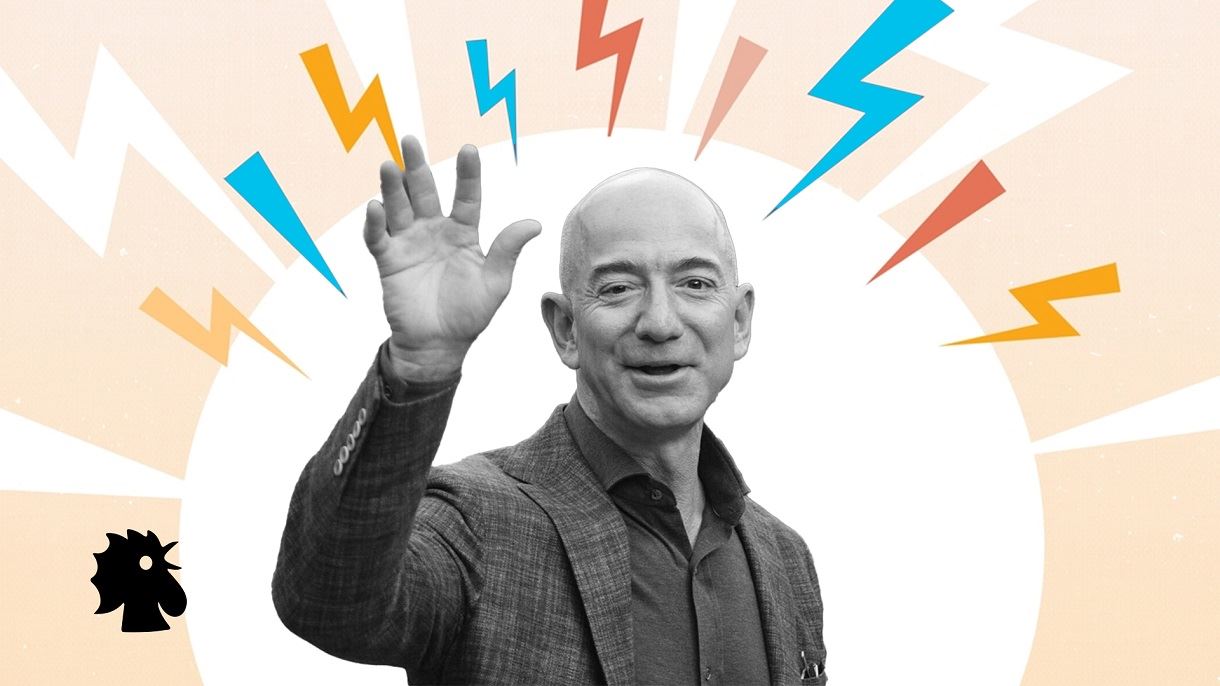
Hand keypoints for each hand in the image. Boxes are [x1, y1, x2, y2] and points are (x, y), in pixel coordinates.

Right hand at [364, 136, 540, 381]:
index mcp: (463, 233)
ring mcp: (410, 244)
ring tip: (390, 165)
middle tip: (410, 140)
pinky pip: (379, 238)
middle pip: (424, 192)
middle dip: (418, 166)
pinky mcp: (389, 261)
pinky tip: (376, 207)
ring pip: (399, 207)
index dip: (467, 174)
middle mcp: (434, 231)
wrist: (440, 345)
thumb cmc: (471, 314)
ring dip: (393, 187)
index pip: (466, 196)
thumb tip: (534, 223)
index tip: (468, 149)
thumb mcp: (495, 282)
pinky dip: (375, 223)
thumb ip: (508, 250)